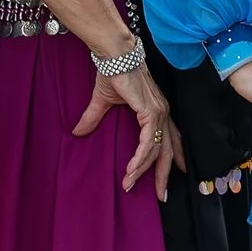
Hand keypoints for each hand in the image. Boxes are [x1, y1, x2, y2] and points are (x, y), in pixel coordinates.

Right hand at [72, 63, 185, 196]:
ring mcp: (159, 112)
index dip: (172, 158)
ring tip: (130, 185)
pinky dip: (140, 158)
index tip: (173, 176)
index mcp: (157, 110)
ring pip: (157, 150)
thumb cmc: (113, 72)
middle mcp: (163, 112)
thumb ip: (94, 118)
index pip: (169, 139)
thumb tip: (79, 132)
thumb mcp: (104, 101)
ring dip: (143, 170)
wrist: (114, 55)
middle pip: (169, 150)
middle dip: (166, 174)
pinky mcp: (151, 112)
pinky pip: (149, 142)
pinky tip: (132, 171)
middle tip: (163, 195)